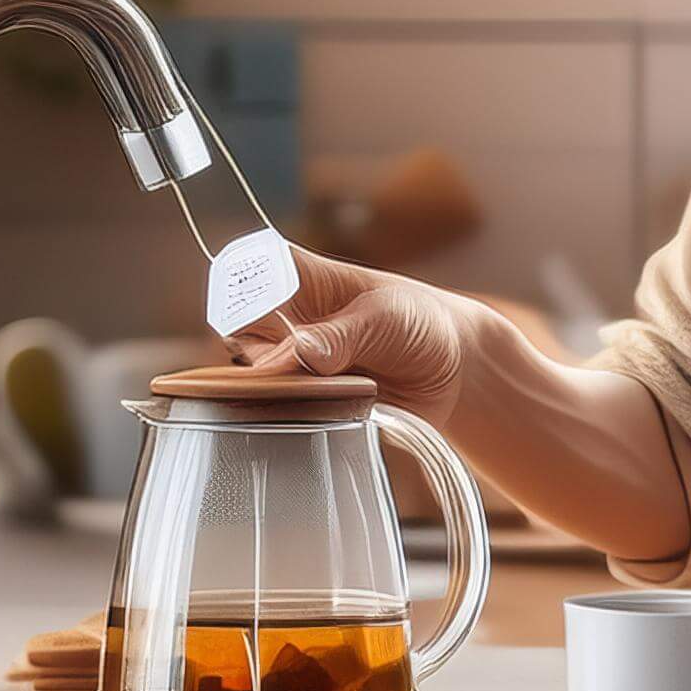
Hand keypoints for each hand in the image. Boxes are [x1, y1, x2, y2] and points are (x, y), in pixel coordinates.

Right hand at [225, 243, 499, 430]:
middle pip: (236, 333)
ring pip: (250, 380)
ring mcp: (290, 365)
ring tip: (333, 385)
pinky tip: (330, 411)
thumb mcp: (390, 318)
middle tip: (306, 361)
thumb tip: (299, 353)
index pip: (247, 271)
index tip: (266, 310)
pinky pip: (276, 417)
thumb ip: (344, 334)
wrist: (454, 372)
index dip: (244, 290)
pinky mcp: (301, 405)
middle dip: (260, 352)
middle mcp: (286, 321)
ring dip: (281, 390)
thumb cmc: (421, 323)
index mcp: (302, 279)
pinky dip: (293, 419)